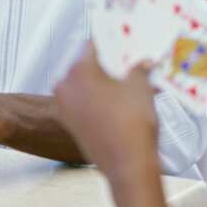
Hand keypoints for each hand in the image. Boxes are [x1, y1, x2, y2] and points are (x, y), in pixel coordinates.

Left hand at [54, 43, 158, 181]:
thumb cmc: (131, 125)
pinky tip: (123, 100)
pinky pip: (86, 102)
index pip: (92, 44)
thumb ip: (139, 69)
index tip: (123, 40)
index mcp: (77, 70)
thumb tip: (142, 63)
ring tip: (131, 80)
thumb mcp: (140, 88)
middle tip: (130, 61)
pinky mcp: (71, 123)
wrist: (127, 166)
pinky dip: (102, 98)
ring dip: (107, 81)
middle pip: (87, 64)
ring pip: (87, 84)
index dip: (110, 41)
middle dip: (109, 62)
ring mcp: (65, 106)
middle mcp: (64, 86)